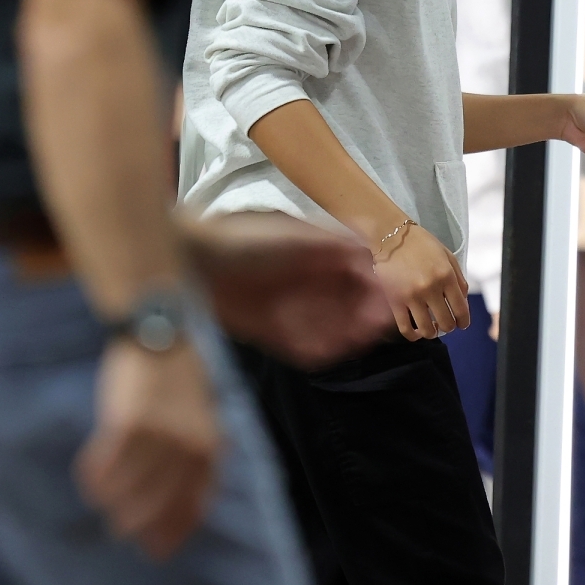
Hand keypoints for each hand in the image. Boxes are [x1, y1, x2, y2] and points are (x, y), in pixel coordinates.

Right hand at [74, 338, 219, 559]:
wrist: (160, 333)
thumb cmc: (179, 379)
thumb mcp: (202, 417)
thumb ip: (196, 455)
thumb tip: (184, 504)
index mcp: (209, 448)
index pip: (191, 504)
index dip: (172, 530)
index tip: (156, 549)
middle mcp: (187, 447)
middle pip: (158, 503)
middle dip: (137, 524)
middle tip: (120, 532)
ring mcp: (158, 435)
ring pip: (129, 488)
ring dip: (112, 503)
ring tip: (101, 506)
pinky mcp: (128, 421)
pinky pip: (106, 463)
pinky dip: (95, 477)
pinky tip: (89, 481)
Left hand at [183, 211, 391, 367]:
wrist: (192, 262)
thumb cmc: (244, 240)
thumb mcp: (294, 235)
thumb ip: (332, 241)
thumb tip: (371, 243)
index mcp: (315, 256)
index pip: (357, 274)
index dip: (376, 284)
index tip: (392, 293)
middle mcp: (306, 283)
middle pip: (347, 303)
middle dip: (366, 311)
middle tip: (381, 318)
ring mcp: (289, 309)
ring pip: (330, 326)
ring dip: (350, 331)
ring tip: (363, 333)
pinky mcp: (272, 332)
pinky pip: (304, 347)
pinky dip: (321, 349)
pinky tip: (333, 347)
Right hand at [375, 221, 469, 340]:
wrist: (390, 235)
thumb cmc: (420, 244)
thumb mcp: (447, 255)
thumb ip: (458, 279)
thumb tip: (463, 301)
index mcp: (446, 276)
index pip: (461, 309)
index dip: (463, 321)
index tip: (462, 324)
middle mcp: (430, 288)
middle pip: (446, 323)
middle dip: (449, 327)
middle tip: (445, 324)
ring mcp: (411, 296)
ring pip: (427, 330)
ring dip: (432, 332)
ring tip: (431, 327)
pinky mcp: (394, 301)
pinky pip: (406, 328)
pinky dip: (413, 335)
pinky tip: (416, 332)